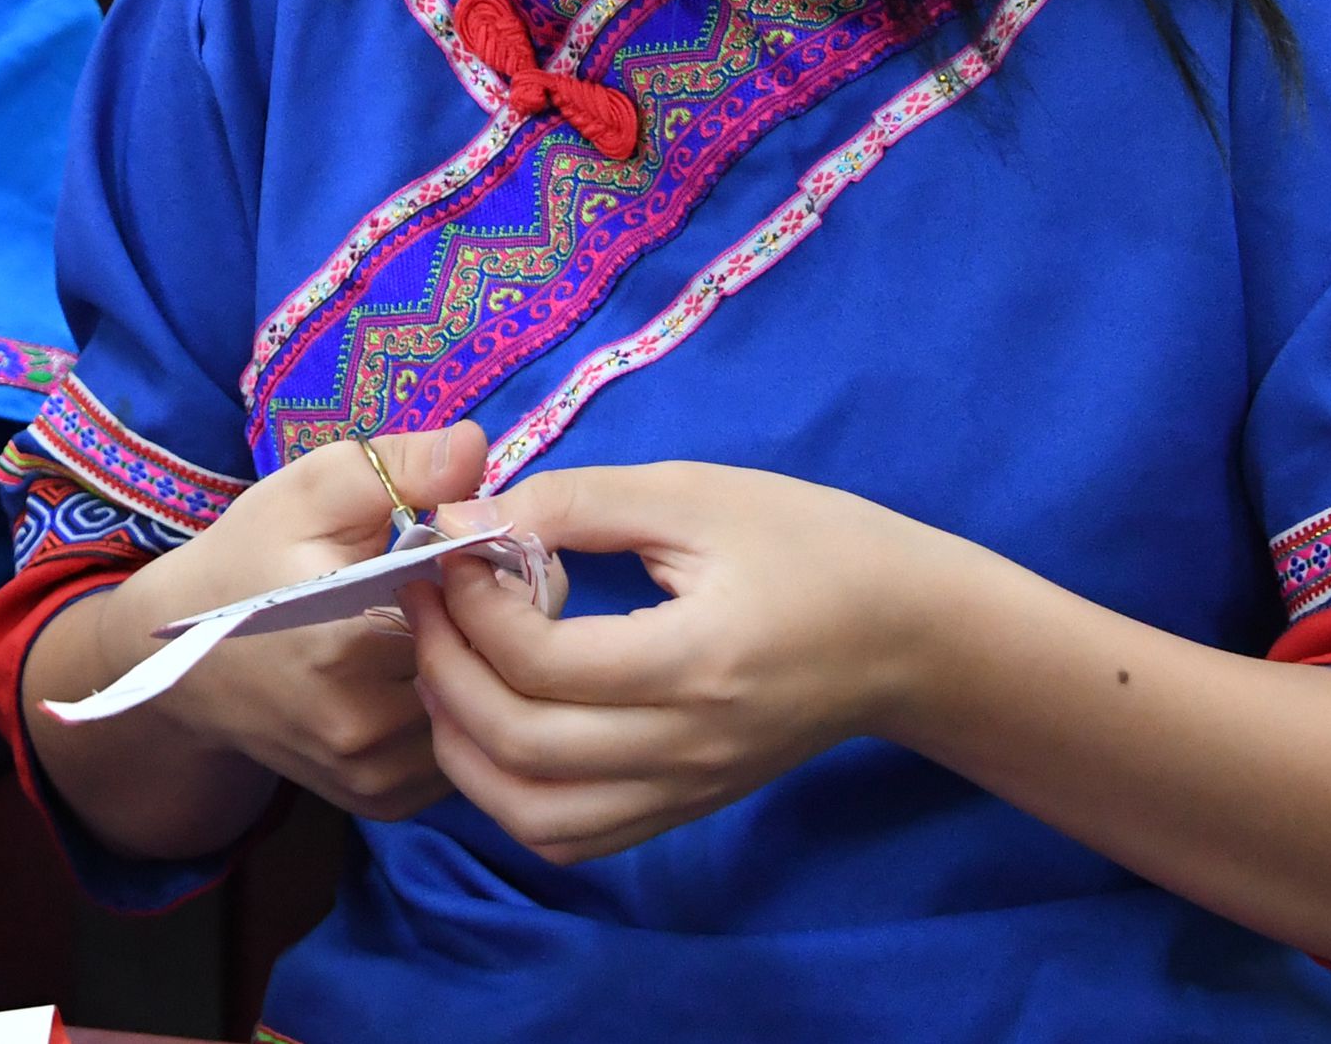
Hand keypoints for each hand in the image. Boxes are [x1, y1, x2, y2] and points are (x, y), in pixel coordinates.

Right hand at [94, 424, 488, 818]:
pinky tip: (434, 670)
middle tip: (481, 575)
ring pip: (483, 715)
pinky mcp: (383, 803)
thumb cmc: (246, 563)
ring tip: (454, 621)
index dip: (491, 565)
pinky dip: (462, 711)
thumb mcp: (305, 492)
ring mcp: (376, 775)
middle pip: (488, 666)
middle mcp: (365, 727)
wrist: (182, 668)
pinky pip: (460, 753)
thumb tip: (476, 447)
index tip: (476, 539)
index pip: (476, 603)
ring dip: (487, 668)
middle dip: (500, 617)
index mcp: (347, 642)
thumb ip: (393, 466)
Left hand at [407, 460, 943, 864]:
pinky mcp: (683, 808)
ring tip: (443, 670)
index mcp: (696, 662)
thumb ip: (577, 502)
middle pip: (522, 747)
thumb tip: (466, 515)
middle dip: (444, 672)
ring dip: (463, 750)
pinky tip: (491, 726)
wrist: (907, 634)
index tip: (451, 549)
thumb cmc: (810, 544)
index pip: (544, 663)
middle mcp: (686, 748)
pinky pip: (573, 836)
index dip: (474, 607)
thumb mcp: (695, 494)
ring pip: (535, 817)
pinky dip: (509, 795)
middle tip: (423, 602)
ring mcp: (684, 791)